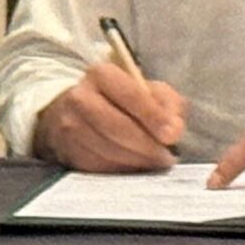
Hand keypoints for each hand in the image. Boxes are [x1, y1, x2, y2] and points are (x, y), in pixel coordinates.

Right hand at [33, 59, 186, 171]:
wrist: (76, 110)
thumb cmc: (119, 99)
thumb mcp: (146, 89)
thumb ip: (167, 103)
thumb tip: (174, 129)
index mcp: (102, 74)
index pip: (130, 95)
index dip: (153, 117)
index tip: (172, 136)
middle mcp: (81, 97)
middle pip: (117, 126)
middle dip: (146, 145)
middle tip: (166, 157)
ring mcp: (71, 126)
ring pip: (108, 150)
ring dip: (136, 161)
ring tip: (154, 162)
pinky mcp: (69, 151)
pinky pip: (99, 166)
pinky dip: (122, 170)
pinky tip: (135, 167)